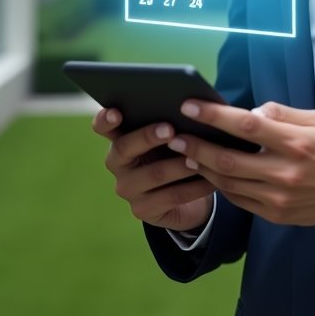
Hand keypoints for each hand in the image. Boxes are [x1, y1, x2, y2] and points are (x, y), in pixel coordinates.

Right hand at [92, 107, 214, 232]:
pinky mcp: (142, 210)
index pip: (103, 126)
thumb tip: (191, 105)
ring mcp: (127, 188)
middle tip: (170, 129)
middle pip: (125, 148)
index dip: (106, 119)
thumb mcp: (171, 136)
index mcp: (120, 137)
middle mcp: (117, 163)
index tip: (117, 112)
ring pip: (155, 173)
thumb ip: (171, 120)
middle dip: (148, 137)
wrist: (186, 194)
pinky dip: (195, 186)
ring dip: (180, 164)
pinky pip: (172, 196)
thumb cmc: (177, 152)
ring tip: (200, 157)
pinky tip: (211, 179)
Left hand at [168, 100, 314, 226]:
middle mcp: (284, 172)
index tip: (190, 106)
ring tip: (185, 154)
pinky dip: (221, 186)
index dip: (214, 116)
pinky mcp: (276, 215)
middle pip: (227, 160)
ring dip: (203, 168)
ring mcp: (279, 198)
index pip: (246, 126)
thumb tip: (250, 113)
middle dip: (195, 147)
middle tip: (174, 136)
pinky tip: (210, 173)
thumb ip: (282, 114)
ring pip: (228, 183)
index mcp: (295, 143)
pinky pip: (239, 200)